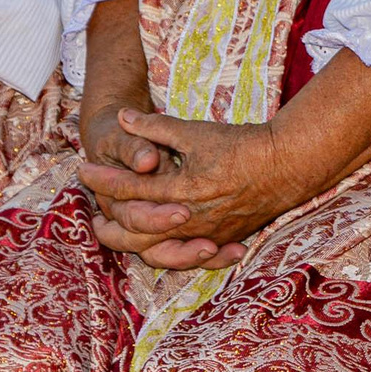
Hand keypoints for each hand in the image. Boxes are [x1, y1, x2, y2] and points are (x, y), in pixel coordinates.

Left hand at [78, 109, 308, 271]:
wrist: (287, 166)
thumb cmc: (242, 145)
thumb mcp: (197, 131)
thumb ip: (156, 126)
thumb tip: (123, 115)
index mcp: (180, 190)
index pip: (128, 188)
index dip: (102, 178)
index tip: (82, 169)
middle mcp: (189, 219)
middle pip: (134, 231)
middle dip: (108, 225)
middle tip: (91, 215)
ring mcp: (205, 234)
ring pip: (157, 250)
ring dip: (131, 243)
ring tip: (115, 235)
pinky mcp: (220, 240)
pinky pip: (185, 256)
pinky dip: (164, 255)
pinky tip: (153, 249)